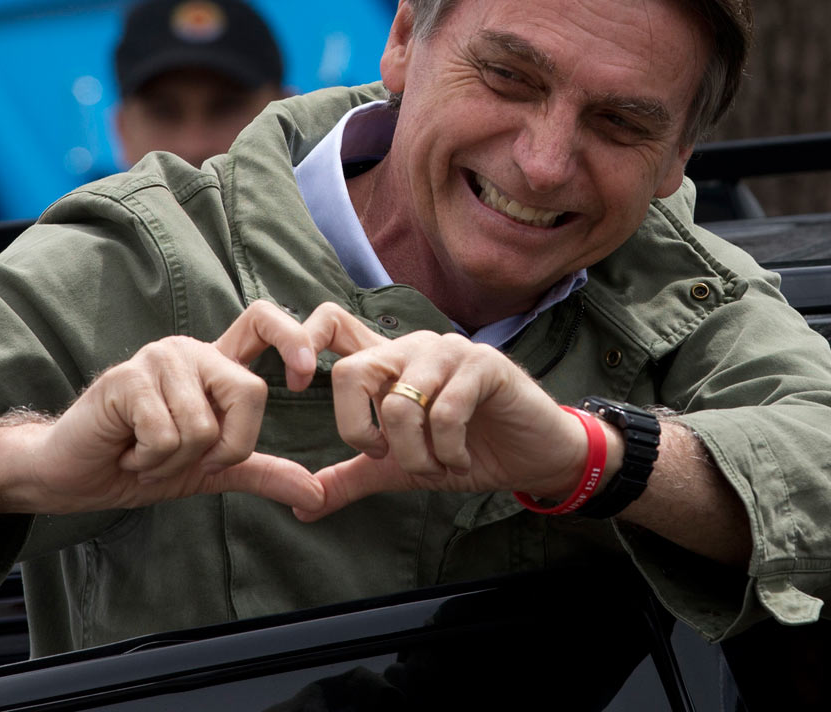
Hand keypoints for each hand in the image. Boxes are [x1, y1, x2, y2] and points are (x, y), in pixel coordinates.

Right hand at [0, 300, 323, 518]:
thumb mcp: (211, 472)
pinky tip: (126, 450)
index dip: (294, 338)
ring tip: (146, 452)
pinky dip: (149, 461)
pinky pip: (167, 435)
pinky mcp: (126, 378)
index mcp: (214, 365)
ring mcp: (157, 360)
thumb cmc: (141, 465)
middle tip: (183, 458)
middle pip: (249, 392)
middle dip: (225, 447)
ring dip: (175, 462)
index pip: (263, 321)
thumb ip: (262, 473)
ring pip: (203, 426)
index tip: (304, 377)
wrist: (73, 475)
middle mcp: (190, 352)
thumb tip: (317, 494)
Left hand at [294, 303, 593, 520]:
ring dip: (415, 455)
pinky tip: (462, 458)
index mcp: (387, 362)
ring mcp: (448, 352)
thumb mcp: (400, 469)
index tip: (295, 387)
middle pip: (352, 373)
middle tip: (390, 457)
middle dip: (364, 433)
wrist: (535, 458)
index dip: (300, 344)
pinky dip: (448, 452)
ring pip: (399, 404)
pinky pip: (444, 412)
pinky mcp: (483, 365)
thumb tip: (301, 506)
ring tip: (437, 466)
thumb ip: (353, 477)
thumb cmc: (468, 452)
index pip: (331, 324)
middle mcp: (411, 347)